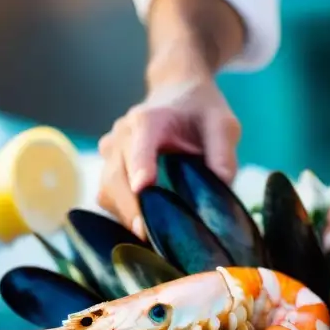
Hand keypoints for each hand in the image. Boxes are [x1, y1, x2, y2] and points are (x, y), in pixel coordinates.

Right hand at [96, 74, 239, 237]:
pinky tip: (145, 226)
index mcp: (149, 120)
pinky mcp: (108, 166)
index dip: (139, 166)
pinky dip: (122, 213)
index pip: (139, 145)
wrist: (177, 91)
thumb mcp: (222, 123)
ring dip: (125, 215)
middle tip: (148, 236)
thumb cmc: (200, 110)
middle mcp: (122, 134)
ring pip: (106, 190)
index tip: (143, 188)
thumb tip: (222, 184)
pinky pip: (106, 195)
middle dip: (130, 208)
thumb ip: (223, 151)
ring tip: (151, 237)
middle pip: (115, 176)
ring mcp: (110, 150)